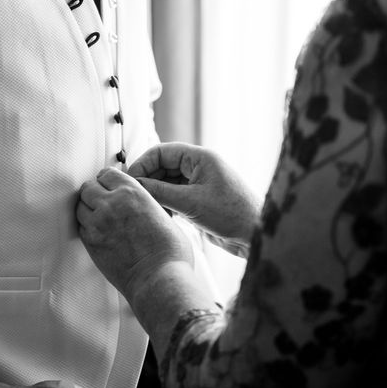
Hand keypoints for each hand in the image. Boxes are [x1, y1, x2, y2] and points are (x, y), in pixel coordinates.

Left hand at [76, 167, 192, 300]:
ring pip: (80, 206)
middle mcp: (111, 204)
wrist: (158, 279)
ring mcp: (97, 224)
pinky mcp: (90, 243)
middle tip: (102, 200)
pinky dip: (86, 226)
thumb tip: (139, 203)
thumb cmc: (169, 252)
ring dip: (88, 208)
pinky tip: (98, 231)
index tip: (110, 185)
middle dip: (94, 192)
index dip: (108, 180)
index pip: (107, 174)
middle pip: (88, 187)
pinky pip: (80, 226)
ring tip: (99, 216)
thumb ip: (145, 203)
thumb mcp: (163, 215)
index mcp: (132, 193)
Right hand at [128, 143, 260, 254]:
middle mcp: (200, 167)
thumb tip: (135, 185)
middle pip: (163, 167)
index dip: (142, 165)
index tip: (129, 181)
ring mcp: (200, 184)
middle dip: (147, 180)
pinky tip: (159, 215)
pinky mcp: (200, 200)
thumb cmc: (233, 215)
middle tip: (134, 197)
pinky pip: (175, 196)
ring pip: (167, 183)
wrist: (257, 235)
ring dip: (156, 194)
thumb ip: (160, 192)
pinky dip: (165, 204)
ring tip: (147, 208)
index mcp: (201, 158)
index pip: (161, 152)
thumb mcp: (191, 203)